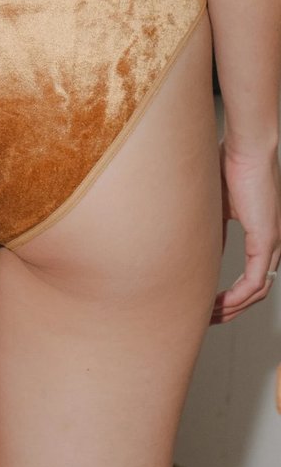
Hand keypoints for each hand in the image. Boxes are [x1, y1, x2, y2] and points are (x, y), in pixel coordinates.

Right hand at [211, 138, 280, 323]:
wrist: (246, 147)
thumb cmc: (229, 165)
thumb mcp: (214, 205)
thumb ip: (211, 229)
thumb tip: (195, 248)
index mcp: (261, 234)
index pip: (249, 277)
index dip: (229, 296)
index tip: (205, 304)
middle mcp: (271, 243)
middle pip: (255, 292)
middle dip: (230, 310)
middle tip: (205, 318)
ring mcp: (272, 243)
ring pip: (257, 291)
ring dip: (233, 308)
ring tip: (209, 314)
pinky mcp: (267, 240)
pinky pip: (255, 281)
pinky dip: (238, 297)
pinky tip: (221, 304)